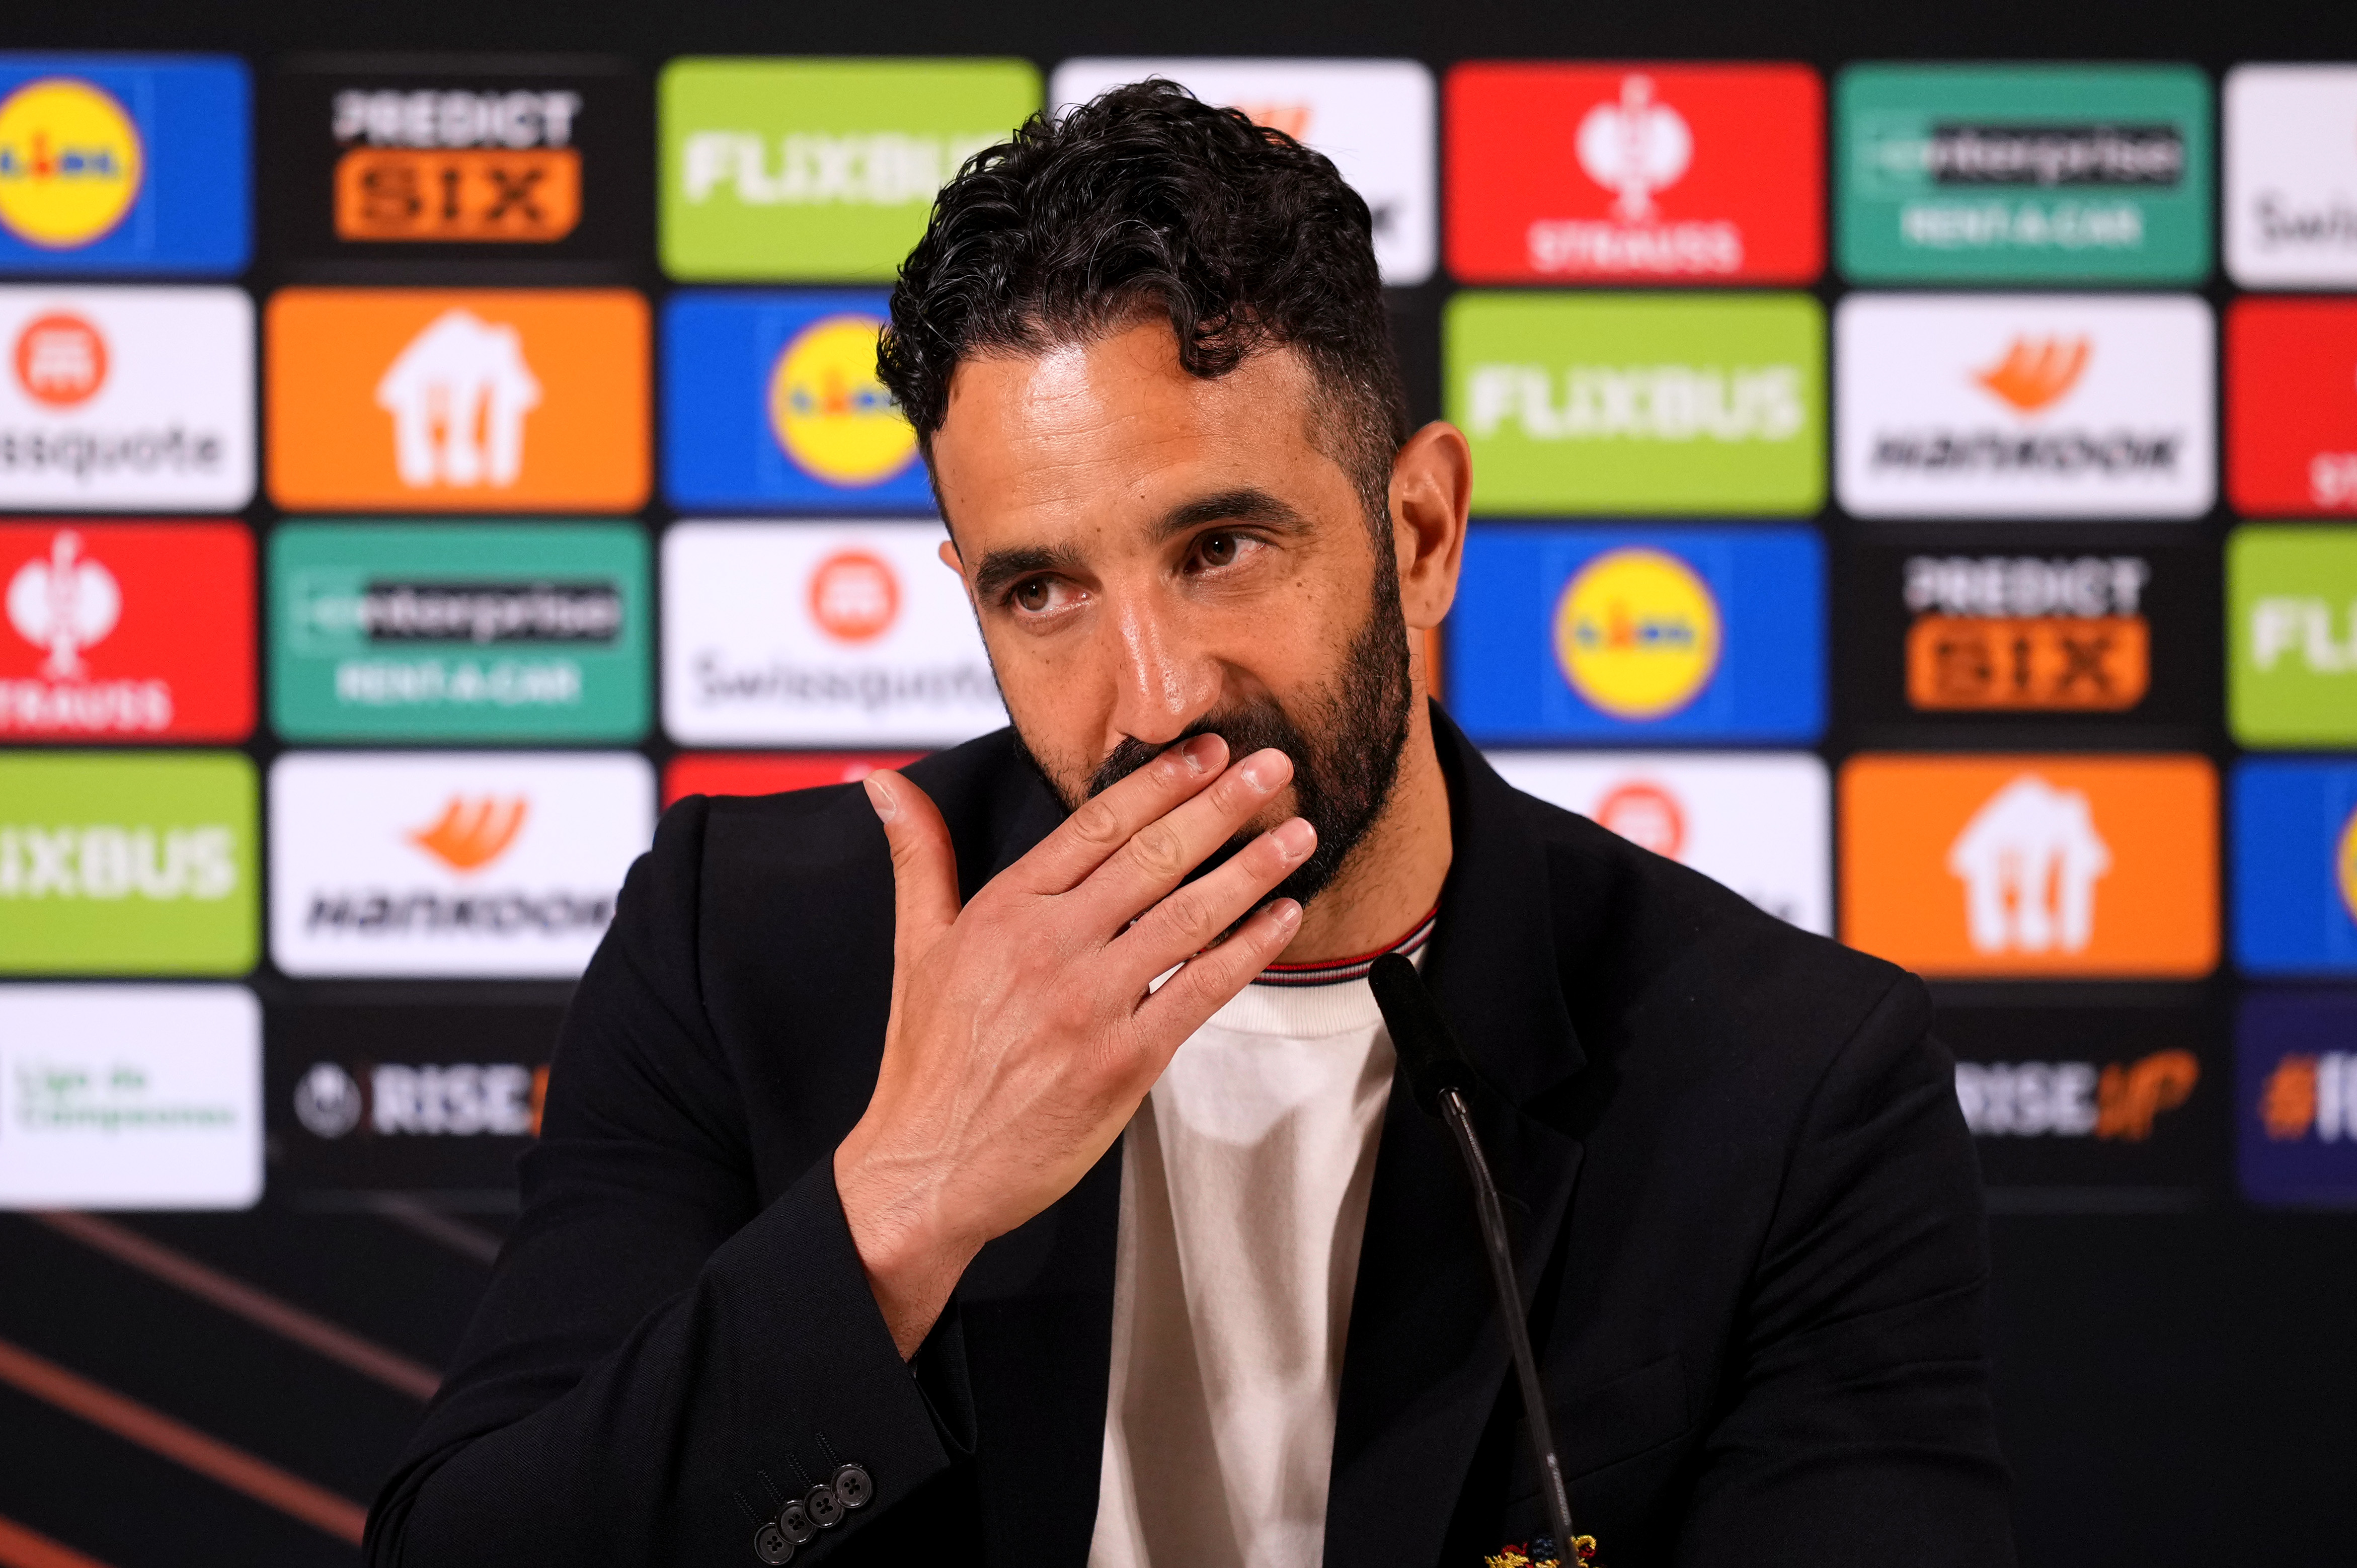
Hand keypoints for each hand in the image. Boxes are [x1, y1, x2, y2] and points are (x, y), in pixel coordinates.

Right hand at [831, 734, 1313, 1356]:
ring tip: (1299, 834)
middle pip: (1154, 856)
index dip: (1160, 781)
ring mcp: (1091, 1003)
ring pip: (1187, 917)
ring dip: (1251, 870)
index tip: (1209, 749)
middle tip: (1276, 767)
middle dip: (1222, 805)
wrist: (928, 1169)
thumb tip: (885, 785)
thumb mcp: (914, 947)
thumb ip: (919, 858)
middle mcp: (1051, 946)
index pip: (1096, 824)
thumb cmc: (927, 1063)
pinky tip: (1283, 918)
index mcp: (1005, 910)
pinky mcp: (1124, 1061)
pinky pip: (1200, 992)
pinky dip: (1247, 951)